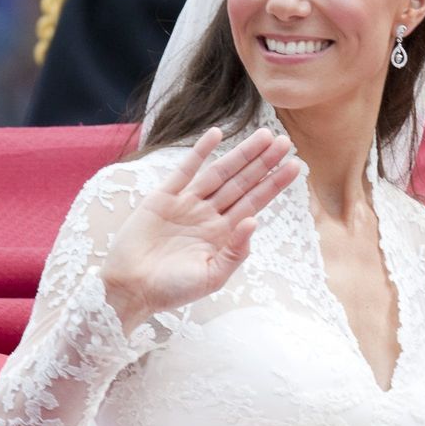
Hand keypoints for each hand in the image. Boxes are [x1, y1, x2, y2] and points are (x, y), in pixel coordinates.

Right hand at [100, 127, 300, 334]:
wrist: (129, 290)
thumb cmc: (171, 290)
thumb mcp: (212, 277)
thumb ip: (236, 251)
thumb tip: (255, 220)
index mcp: (223, 233)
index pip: (255, 202)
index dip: (274, 183)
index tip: (296, 166)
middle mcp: (208, 214)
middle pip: (243, 182)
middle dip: (264, 162)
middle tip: (287, 142)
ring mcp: (187, 203)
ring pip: (220, 172)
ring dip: (242, 154)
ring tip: (265, 135)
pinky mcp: (163, 197)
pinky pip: (185, 170)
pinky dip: (200, 151)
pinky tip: (217, 134)